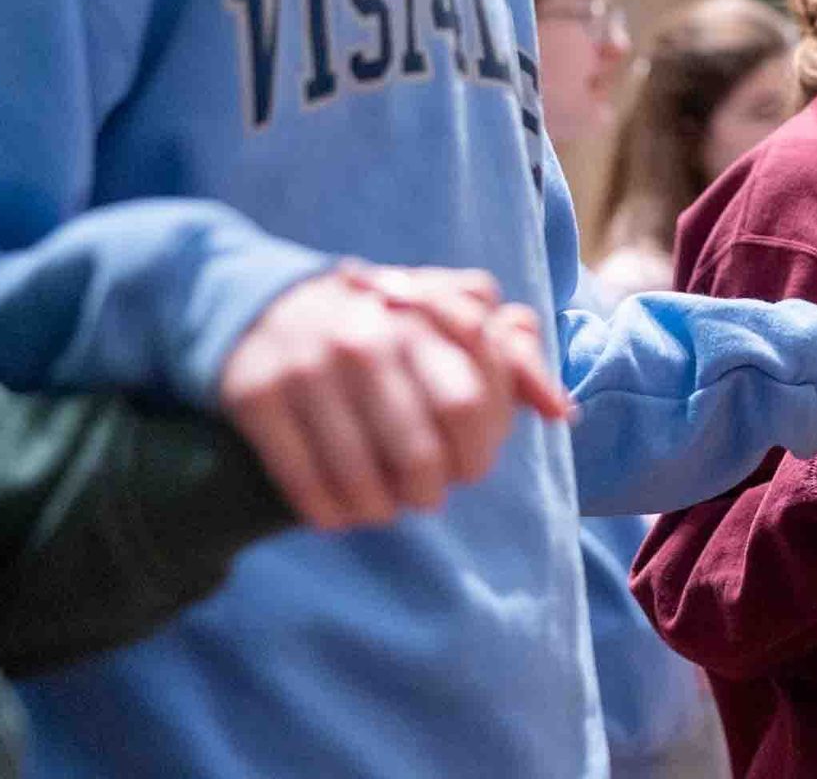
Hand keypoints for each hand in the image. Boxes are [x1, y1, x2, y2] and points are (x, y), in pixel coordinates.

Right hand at [219, 262, 559, 530]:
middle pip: (421, 459)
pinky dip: (330, 514)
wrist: (259, 302)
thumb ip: (509, 356)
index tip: (465, 462)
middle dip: (429, 491)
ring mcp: (307, 367)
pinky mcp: (257, 398)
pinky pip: (308, 489)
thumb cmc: (376, 319)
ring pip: (364, 485)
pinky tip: (337, 506)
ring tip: (380, 501)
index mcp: (417, 315)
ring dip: (379, 510)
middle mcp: (364, 338)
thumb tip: (560, 412)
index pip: (470, 408)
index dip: (477, 452)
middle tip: (422, 489)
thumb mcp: (443, 316)